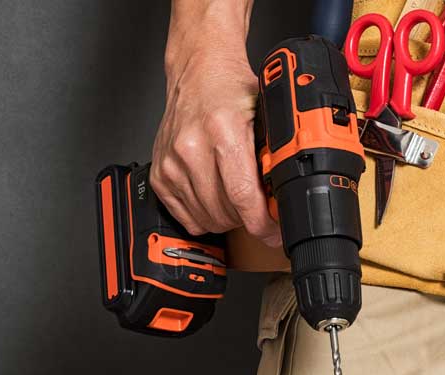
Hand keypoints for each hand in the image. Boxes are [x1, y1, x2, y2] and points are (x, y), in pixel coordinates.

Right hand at [150, 49, 281, 247]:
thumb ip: (273, 154)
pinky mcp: (159, 174)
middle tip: (259, 208)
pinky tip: (216, 199)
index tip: (274, 232)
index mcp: (221, 131)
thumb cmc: (229, 89)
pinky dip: (204, 216)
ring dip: (227, 219)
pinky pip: (185, 217)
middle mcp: (190, 149)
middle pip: (224, 212)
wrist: (197, 72)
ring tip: (238, 200)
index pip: (242, 195)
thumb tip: (285, 195)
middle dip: (248, 219)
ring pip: (206, 219)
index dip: (262, 223)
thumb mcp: (265, 114)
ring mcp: (171, 164)